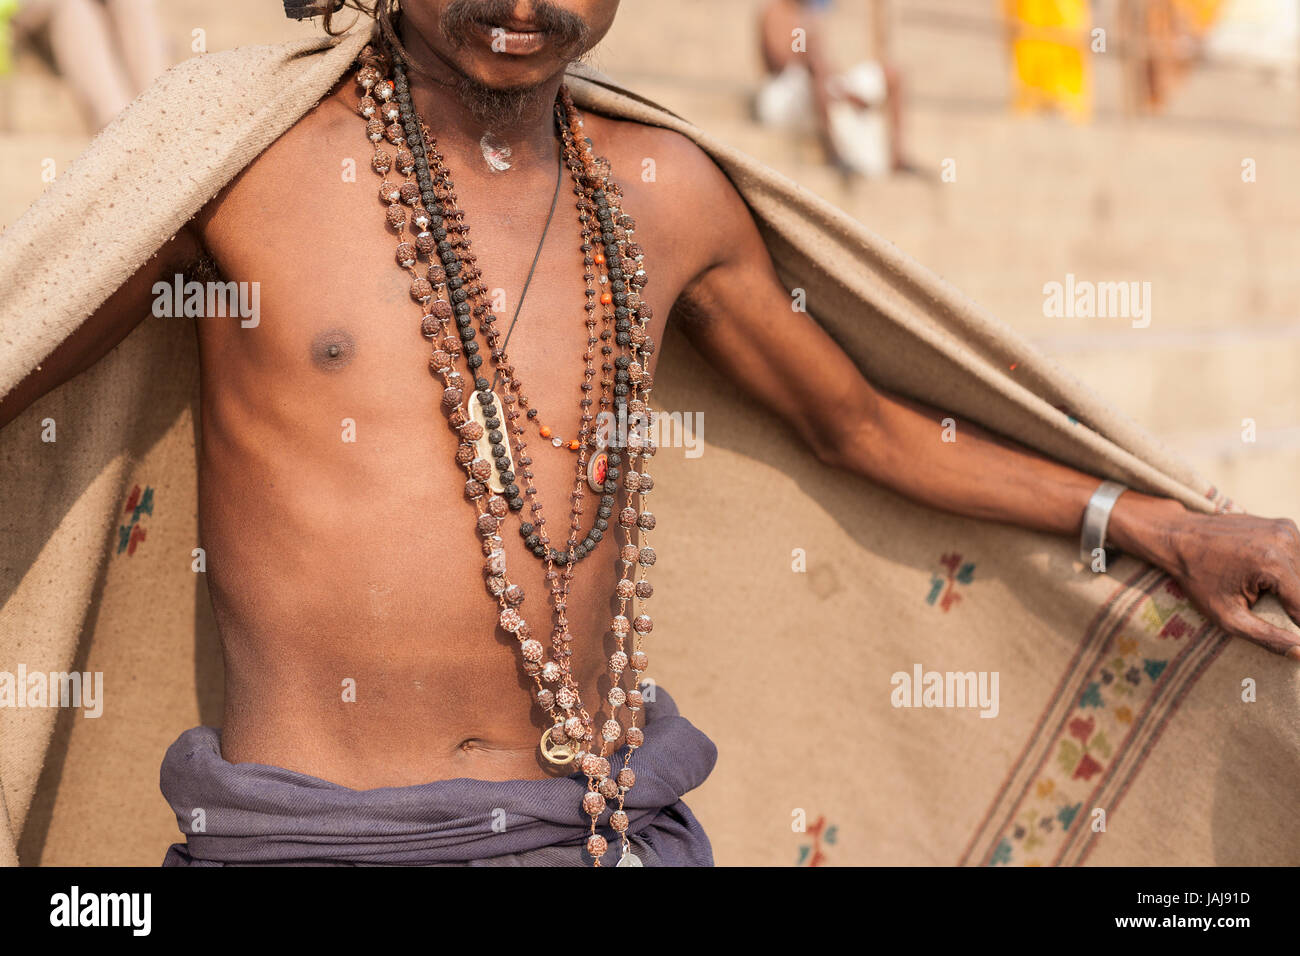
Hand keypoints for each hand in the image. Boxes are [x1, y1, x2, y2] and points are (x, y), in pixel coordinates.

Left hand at [1155, 511, 1299, 658]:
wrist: (1178, 537)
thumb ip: (1267, 637)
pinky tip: (1269, 577)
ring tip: (1265, 594)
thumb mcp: (1227, 616)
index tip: (1292, 635)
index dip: (1299, 624)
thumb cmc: (1197, 579)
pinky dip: (1292, 571)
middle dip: (1295, 605)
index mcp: (1274, 566)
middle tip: (1268, 610)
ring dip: (1295, 588)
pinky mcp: (1284, 526)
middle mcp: (1285, 542)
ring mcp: (1286, 530)